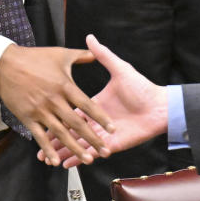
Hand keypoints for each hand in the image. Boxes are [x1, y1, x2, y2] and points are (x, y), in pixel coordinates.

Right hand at [0, 44, 113, 166]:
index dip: (100, 117)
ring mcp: (40, 111)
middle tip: (105, 151)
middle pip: (77, 123)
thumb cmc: (34, 57)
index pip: (87, 105)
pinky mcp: (27, 118)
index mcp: (65, 85)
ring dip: (74, 148)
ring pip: (60, 133)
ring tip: (87, 159)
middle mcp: (54, 100)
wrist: (5, 64)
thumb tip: (96, 53)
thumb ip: (81, 55)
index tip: (112, 128)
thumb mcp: (61, 53)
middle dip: (92, 138)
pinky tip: (55, 161)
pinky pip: (39, 136)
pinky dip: (47, 149)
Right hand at [37, 34, 167, 166]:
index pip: (72, 110)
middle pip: (70, 130)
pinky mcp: (112, 145)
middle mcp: (96, 120)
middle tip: (39, 145)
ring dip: (63, 151)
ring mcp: (103, 134)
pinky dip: (78, 159)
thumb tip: (90, 37)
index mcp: (95, 103)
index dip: (57, 115)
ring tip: (48, 159)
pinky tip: (65, 163)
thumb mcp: (119, 68)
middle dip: (56, 139)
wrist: (160, 106)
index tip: (43, 115)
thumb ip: (103, 55)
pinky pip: (93, 152)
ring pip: (78, 143)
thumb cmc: (141, 87)